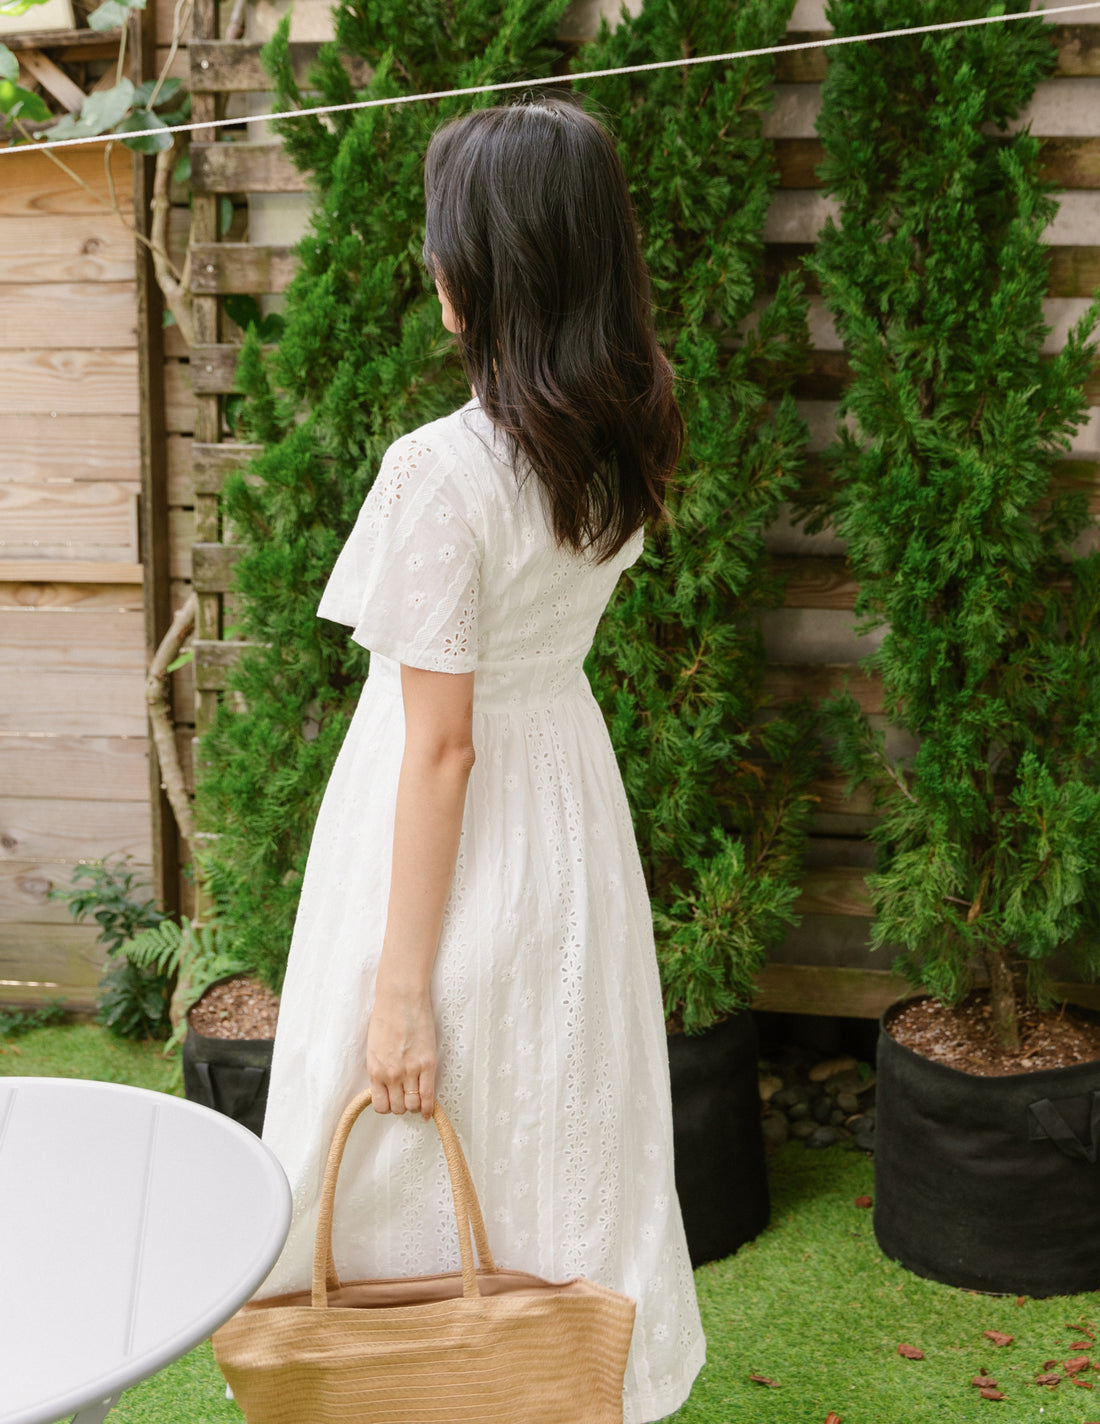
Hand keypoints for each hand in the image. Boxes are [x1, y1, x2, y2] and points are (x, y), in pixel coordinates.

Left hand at [366, 985, 435, 1120]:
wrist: (401, 998)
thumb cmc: (385, 1017)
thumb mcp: (374, 1047)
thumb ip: (380, 1067)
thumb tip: (385, 1084)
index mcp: (375, 1070)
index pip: (380, 1105)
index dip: (387, 1106)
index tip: (392, 1101)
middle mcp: (391, 1075)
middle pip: (397, 1108)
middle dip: (401, 1106)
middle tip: (406, 1098)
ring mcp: (410, 1071)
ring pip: (412, 1105)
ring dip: (414, 1106)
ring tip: (416, 1098)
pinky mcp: (427, 1064)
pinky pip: (428, 1095)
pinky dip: (429, 1108)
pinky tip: (428, 1112)